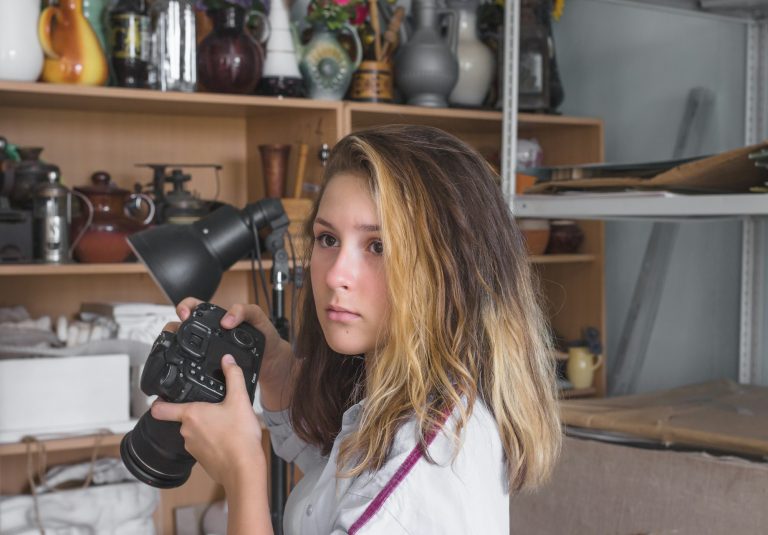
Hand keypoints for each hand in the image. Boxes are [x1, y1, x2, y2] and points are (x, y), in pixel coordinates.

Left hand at [151, 354, 265, 490]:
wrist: (244, 469)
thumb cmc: (240, 437)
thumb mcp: (240, 400)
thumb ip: (233, 376)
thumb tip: (227, 360)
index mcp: (191, 414)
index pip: (161, 409)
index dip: (158, 401)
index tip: (159, 397)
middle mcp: (186, 432)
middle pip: (186, 417)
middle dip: (199, 412)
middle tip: (218, 409)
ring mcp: (192, 447)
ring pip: (195, 431)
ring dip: (207, 427)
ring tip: (227, 425)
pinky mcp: (200, 459)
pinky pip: (203, 444)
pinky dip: (213, 441)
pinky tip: (228, 439)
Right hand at [175, 298, 294, 410]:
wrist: (271, 359)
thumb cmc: (264, 335)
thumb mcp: (258, 317)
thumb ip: (245, 311)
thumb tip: (227, 319)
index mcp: (216, 317)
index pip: (193, 306)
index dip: (184, 307)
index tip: (185, 314)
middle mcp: (207, 332)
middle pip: (179, 326)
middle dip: (172, 328)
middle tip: (177, 333)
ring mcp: (206, 350)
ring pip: (181, 346)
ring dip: (175, 347)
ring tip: (178, 350)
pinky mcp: (209, 366)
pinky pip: (193, 364)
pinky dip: (187, 364)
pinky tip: (189, 366)